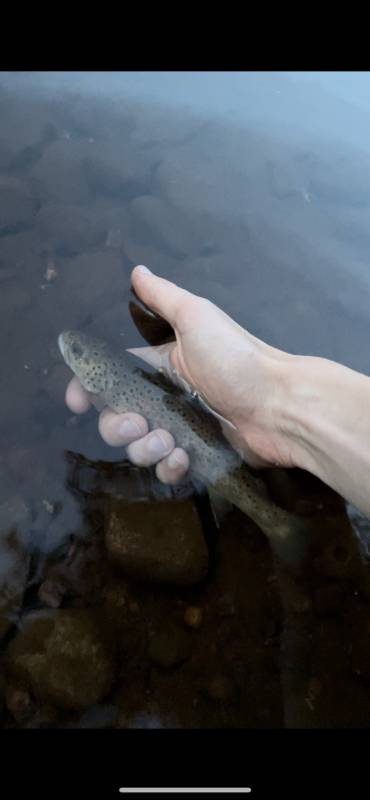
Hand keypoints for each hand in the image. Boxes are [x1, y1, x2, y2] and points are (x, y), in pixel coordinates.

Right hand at [65, 265, 295, 482]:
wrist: (282, 404)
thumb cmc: (238, 358)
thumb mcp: (198, 318)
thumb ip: (163, 297)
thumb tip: (136, 270)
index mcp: (161, 365)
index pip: (111, 378)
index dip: (88, 389)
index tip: (77, 401)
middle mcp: (166, 397)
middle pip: (117, 418)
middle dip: (118, 425)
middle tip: (138, 423)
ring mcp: (181, 428)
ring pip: (138, 447)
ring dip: (144, 447)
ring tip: (168, 440)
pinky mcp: (197, 455)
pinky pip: (166, 468)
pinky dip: (168, 466)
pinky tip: (182, 457)